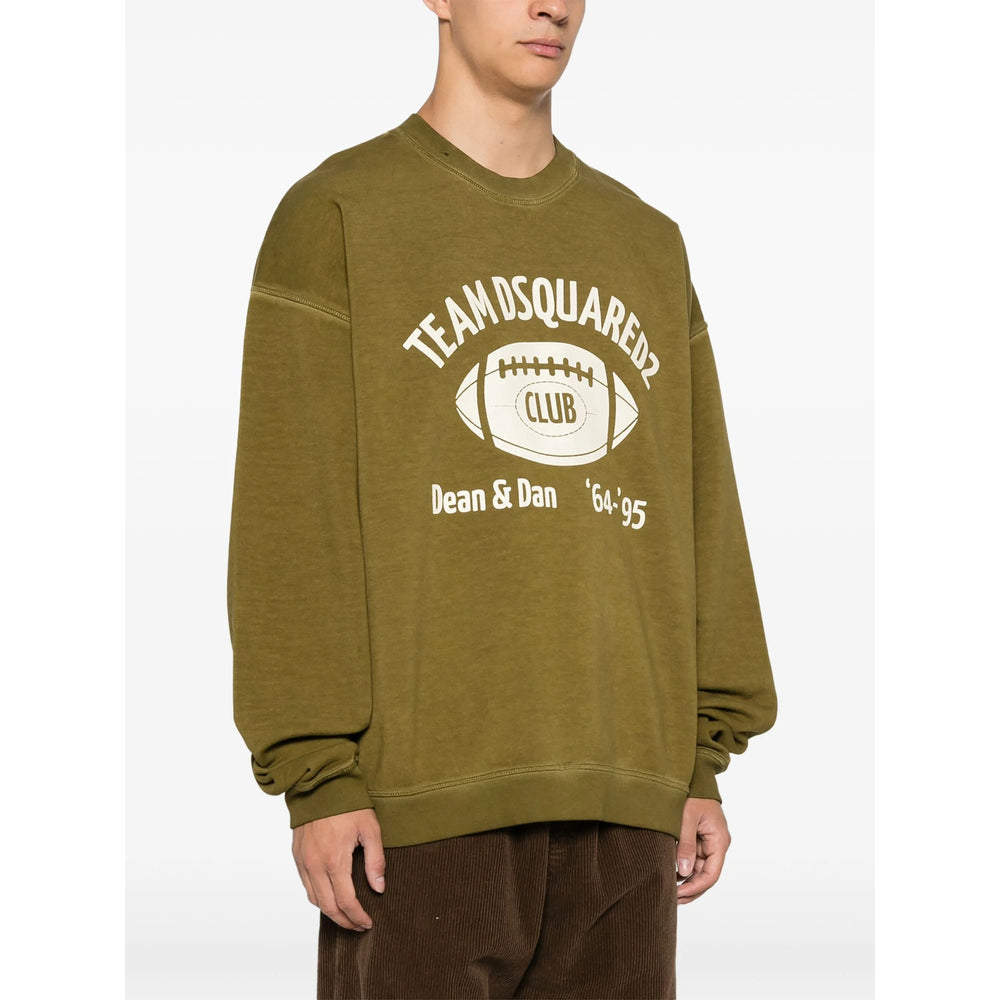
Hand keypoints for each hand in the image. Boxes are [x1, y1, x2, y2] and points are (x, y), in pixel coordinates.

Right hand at [291, 807, 385, 930]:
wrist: (320, 784)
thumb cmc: (347, 804)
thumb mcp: (370, 829)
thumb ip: (376, 860)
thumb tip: (379, 887)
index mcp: (334, 860)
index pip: (346, 902)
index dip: (358, 917)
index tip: (368, 922)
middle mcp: (315, 865)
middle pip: (328, 907)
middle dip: (344, 921)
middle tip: (359, 925)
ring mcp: (303, 861)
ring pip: (314, 899)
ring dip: (330, 912)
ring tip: (346, 915)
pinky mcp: (297, 856)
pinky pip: (306, 885)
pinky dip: (318, 897)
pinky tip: (330, 896)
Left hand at [676, 797, 730, 903]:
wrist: (694, 776)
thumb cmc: (692, 793)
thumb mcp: (686, 818)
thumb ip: (685, 845)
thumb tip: (684, 872)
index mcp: (719, 840)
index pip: (711, 874)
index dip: (695, 887)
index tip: (678, 894)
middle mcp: (716, 844)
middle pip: (706, 875)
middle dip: (690, 888)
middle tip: (671, 899)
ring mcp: (708, 842)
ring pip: (699, 869)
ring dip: (686, 880)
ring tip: (669, 890)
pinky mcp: (698, 838)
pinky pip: (693, 858)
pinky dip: (683, 868)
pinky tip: (670, 875)